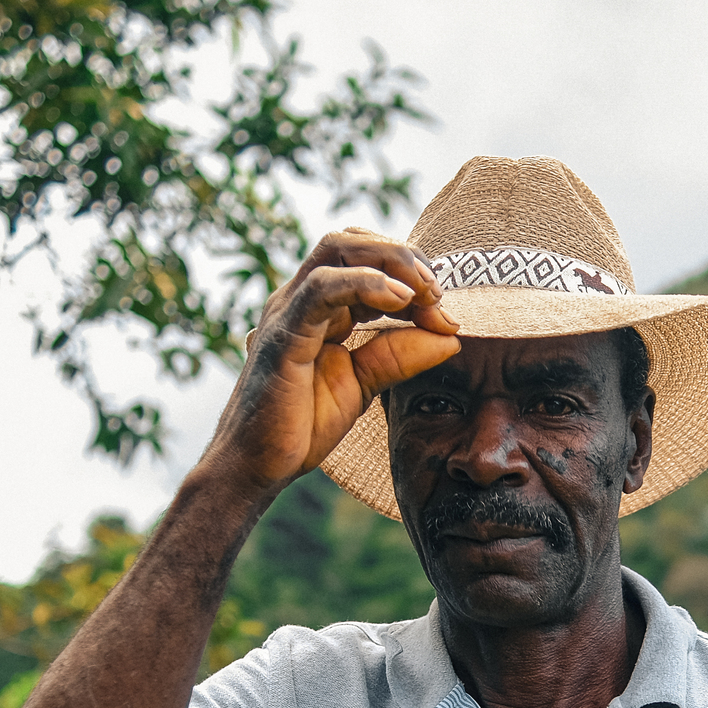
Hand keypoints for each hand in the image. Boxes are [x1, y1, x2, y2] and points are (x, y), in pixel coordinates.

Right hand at [205, 228, 460, 490]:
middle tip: (439, 293)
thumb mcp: (364, 384)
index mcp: (322, 306)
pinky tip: (400, 299)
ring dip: (391, 261)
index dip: (413, 277)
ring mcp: (289, 311)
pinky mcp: (283, 334)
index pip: (368, 262)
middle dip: (404, 256)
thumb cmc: (299, 425)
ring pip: (338, 248)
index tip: (446, 315)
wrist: (255, 466)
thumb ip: (400, 355)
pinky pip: (321, 288)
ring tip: (426, 293)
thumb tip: (452, 337)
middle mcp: (302, 298)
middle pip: (353, 241)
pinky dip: (365, 283)